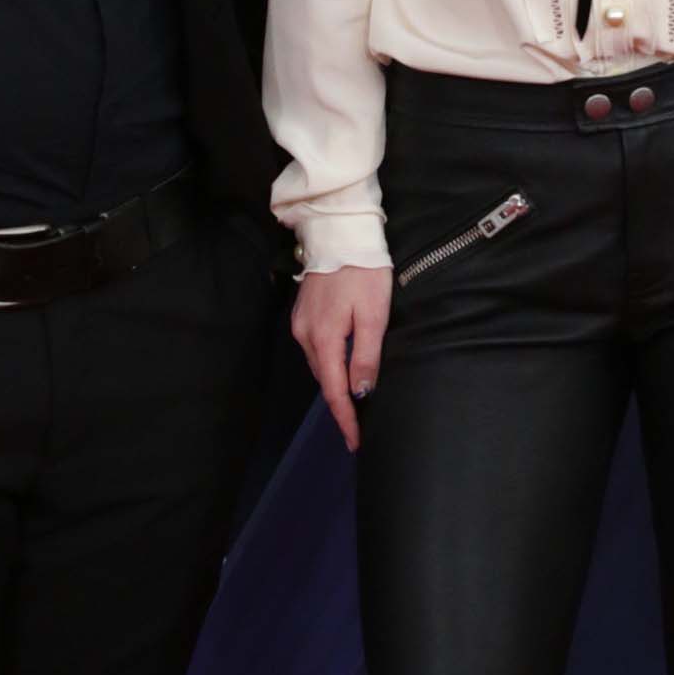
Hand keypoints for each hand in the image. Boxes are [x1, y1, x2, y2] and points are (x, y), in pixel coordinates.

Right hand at [291, 266, 392, 451]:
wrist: (339, 232)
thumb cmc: (363, 271)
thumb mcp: (373, 315)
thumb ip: (365, 356)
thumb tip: (359, 393)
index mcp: (323, 339)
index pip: (334, 391)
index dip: (346, 418)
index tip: (355, 442)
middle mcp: (305, 335)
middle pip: (323, 380)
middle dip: (340, 406)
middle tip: (357, 429)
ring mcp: (300, 324)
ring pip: (319, 365)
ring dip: (334, 386)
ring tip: (352, 406)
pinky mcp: (303, 313)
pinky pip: (316, 349)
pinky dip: (328, 365)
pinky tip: (340, 370)